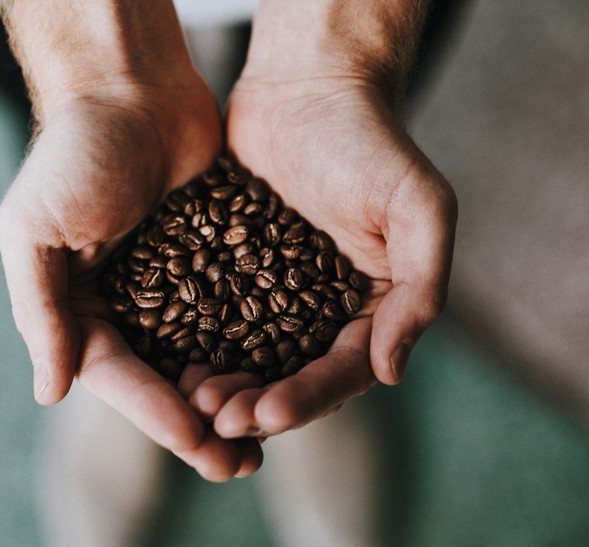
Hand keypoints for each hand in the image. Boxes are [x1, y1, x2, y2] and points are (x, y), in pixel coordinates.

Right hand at [0, 79, 261, 480]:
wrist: (131, 85)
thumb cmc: (74, 153)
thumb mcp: (36, 231)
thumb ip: (40, 312)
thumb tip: (49, 393)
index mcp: (79, 309)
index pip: (121, 378)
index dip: (159, 415)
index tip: (200, 445)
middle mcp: (125, 308)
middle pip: (166, 382)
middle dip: (202, 427)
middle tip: (241, 466)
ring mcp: (173, 288)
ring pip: (206, 360)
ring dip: (234, 400)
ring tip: (268, 438)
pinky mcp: (215, 262)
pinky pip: (237, 317)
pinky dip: (257, 350)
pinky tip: (287, 377)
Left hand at [194, 73, 456, 438]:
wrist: (308, 86)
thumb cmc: (372, 141)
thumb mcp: (419, 208)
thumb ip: (420, 290)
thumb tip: (390, 372)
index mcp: (372, 309)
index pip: (342, 371)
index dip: (306, 399)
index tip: (267, 414)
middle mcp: (324, 313)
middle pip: (290, 378)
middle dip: (257, 406)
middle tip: (217, 418)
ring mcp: (275, 296)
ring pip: (247, 360)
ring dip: (223, 387)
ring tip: (191, 399)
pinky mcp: (231, 273)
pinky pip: (210, 320)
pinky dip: (194, 346)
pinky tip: (168, 362)